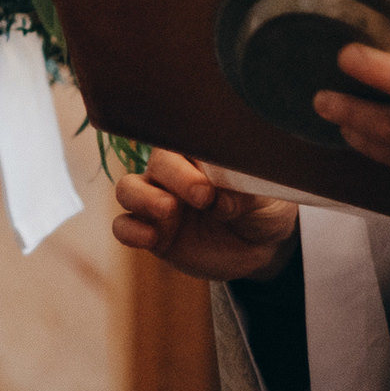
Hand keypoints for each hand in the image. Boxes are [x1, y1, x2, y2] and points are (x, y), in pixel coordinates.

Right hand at [110, 149, 297, 281]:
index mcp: (199, 155)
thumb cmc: (262, 208)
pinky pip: (123, 227)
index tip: (210, 183)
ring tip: (167, 211)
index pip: (184, 142)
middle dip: (174, 178)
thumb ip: (243, 195)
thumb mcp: (265, 200)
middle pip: (156, 164)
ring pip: (128, 189)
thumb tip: (220, 201)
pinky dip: (130, 231)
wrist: (259, 248)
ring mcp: (158, 202)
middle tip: (203, 197)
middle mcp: (173, 174)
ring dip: (142, 198)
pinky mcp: (152, 233)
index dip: (191, 159)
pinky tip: (150, 238)